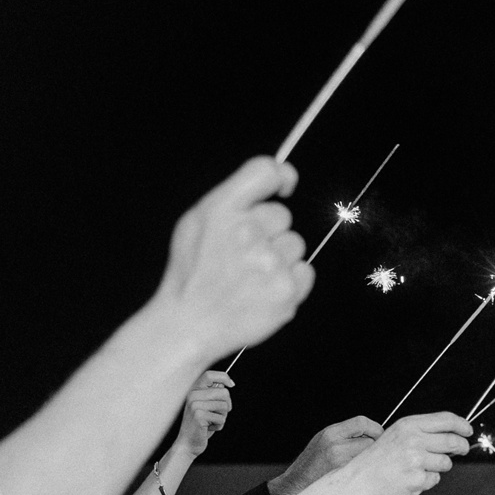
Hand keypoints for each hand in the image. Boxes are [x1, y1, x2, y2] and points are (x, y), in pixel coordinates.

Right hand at [151, 156, 311, 358]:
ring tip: (251, 275)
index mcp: (221, 209)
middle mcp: (247, 232)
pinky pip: (305, 271)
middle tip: (244, 253)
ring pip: (295, 244)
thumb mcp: (197, 222)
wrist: (189, 323)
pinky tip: (264, 289)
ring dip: (279, 257)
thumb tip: (279, 175)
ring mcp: (270, 263)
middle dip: (268, 230)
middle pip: (282, 215)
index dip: (281, 175)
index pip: (265, 171)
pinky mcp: (287, 291)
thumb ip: (234, 197)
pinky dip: (290, 280)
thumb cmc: (193, 272)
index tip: (284, 186)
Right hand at [175, 370, 234, 456]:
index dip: (224, 377)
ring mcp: (195, 405)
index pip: (210, 375)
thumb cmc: (200, 426)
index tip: (232, 384)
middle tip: (219, 414)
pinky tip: (209, 428)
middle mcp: (193, 395)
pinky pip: (221, 419)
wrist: (187, 443)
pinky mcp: (199, 416)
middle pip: (224, 392)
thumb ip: (213, 395)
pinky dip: (219, 426)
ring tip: (211, 422)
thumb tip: (226, 384)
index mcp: (194, 391)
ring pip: (224, 406)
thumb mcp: (205, 407)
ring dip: (222, 417)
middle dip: (227, 405)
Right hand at [277, 417, 379, 494]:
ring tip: (360, 466)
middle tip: (370, 455)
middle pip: (371, 441)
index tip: (378, 435)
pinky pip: (366, 472)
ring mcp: (341, 463)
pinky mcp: (346, 478)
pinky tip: (358, 476)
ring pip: (370, 457)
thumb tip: (373, 434)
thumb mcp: (324, 442)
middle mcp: (336, 446)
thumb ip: (346, 436)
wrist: (296, 487)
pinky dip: (366, 472)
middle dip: (374, 447)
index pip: (362, 422)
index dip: (375, 428)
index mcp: (331, 433)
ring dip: (370, 461)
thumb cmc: (311, 466)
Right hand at [349, 412, 469, 494]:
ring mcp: (416, 461)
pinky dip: (428, 480)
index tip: (468, 430)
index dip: (462, 425)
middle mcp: (413, 440)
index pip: (446, 420)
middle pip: (453, 442)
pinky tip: (412, 477)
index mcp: (409, 425)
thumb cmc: (381, 457)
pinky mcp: (417, 479)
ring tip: (421, 466)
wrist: (362, 479)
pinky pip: (435, 479)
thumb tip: (453, 431)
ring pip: (446, 463)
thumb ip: (423, 430)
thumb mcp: (399, 433)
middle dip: (462, 447)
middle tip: (462, 449)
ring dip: (440, 466)